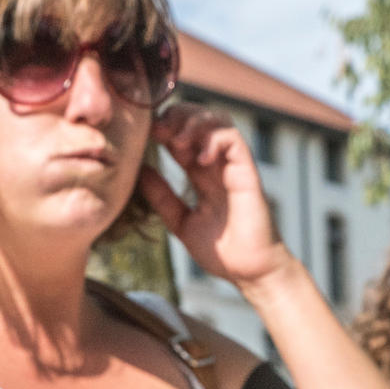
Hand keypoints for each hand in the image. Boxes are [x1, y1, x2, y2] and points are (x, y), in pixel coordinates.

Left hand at [138, 104, 297, 292]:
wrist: (250, 272)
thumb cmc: (222, 252)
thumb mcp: (180, 222)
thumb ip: (162, 197)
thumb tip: (139, 171)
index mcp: (201, 173)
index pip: (181, 133)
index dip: (163, 126)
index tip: (144, 136)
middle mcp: (217, 164)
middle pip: (198, 117)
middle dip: (175, 116)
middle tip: (157, 131)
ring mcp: (233, 165)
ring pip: (217, 119)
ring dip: (193, 122)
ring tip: (176, 142)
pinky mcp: (247, 172)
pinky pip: (232, 140)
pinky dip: (213, 140)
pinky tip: (199, 159)